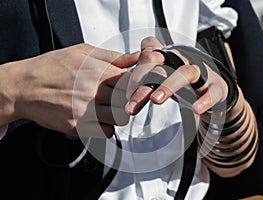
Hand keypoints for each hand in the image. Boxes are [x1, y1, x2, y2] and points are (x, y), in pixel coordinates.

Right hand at [0, 43, 139, 137]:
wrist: (24, 86)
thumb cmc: (52, 67)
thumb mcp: (82, 52)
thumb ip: (112, 57)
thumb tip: (135, 57)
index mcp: (97, 71)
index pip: (132, 82)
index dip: (136, 86)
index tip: (133, 87)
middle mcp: (93, 91)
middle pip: (128, 102)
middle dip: (129, 101)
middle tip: (122, 99)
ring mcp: (85, 110)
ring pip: (120, 119)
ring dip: (119, 115)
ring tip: (110, 109)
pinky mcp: (77, 126)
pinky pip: (106, 132)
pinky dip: (107, 127)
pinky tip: (99, 119)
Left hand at [126, 37, 227, 114]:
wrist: (216, 89)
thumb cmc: (186, 80)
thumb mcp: (164, 73)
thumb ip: (145, 68)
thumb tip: (127, 65)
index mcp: (169, 59)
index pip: (149, 58)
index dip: (136, 75)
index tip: (126, 97)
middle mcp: (183, 62)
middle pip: (161, 68)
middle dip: (144, 86)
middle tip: (131, 105)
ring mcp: (201, 73)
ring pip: (185, 73)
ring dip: (168, 86)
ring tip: (155, 100)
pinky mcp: (217, 87)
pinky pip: (212, 92)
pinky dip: (205, 100)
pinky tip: (196, 109)